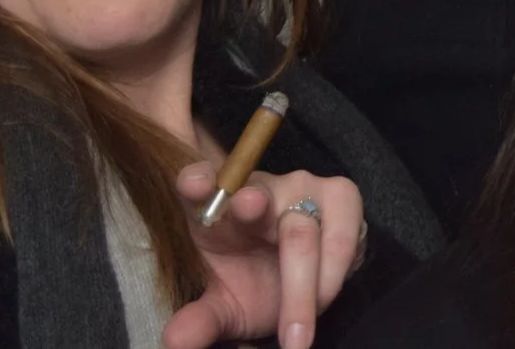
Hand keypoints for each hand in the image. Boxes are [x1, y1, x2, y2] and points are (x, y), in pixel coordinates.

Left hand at [161, 166, 365, 348]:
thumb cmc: (253, 283)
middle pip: (252, 198)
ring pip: (300, 231)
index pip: (199, 184)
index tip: (192, 185)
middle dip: (252, 204)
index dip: (196, 181)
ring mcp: (300, 187)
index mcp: (215, 209)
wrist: (303, 280)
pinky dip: (330, 278)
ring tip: (294, 337)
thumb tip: (174, 341)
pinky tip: (322, 303)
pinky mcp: (340, 197)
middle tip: (249, 206)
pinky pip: (340, 238)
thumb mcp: (224, 306)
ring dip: (299, 288)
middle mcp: (256, 188)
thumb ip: (202, 320)